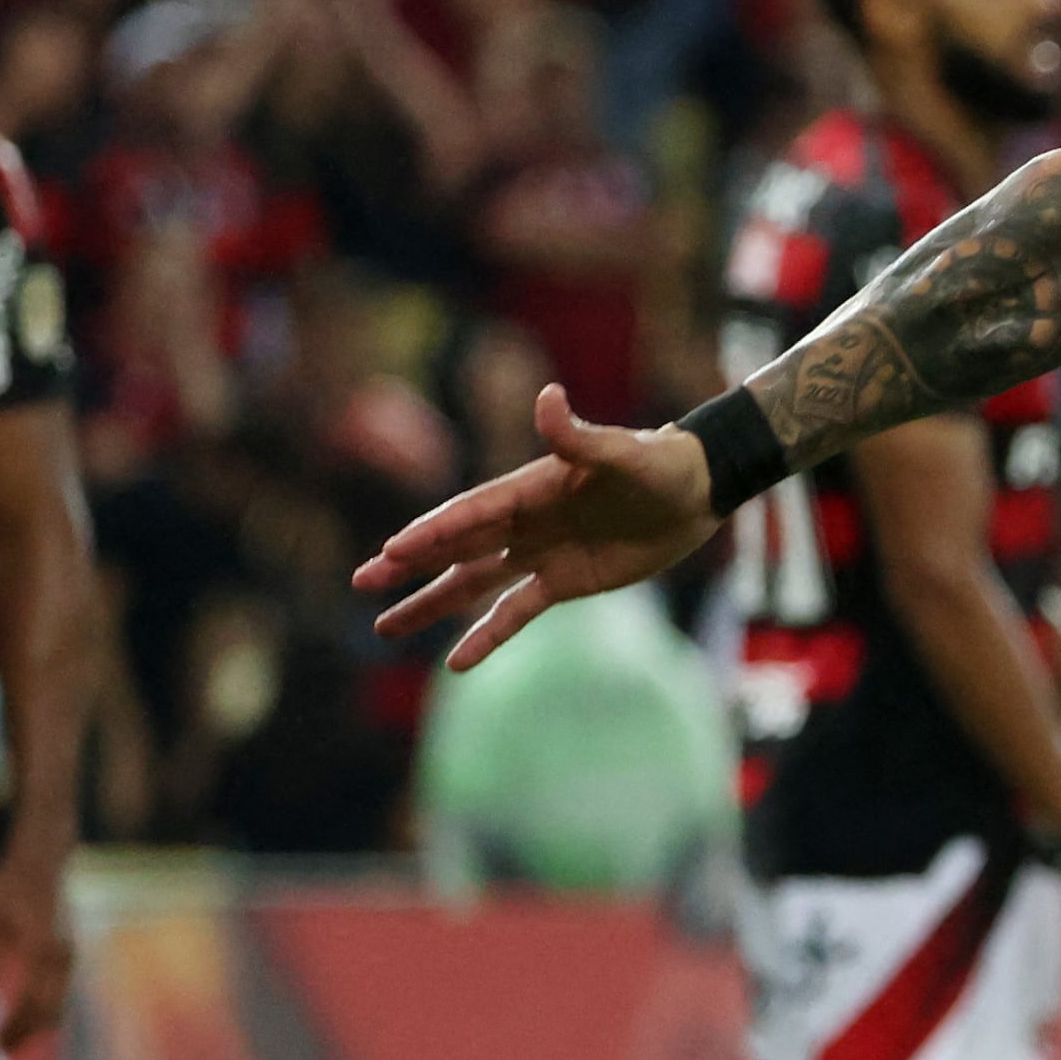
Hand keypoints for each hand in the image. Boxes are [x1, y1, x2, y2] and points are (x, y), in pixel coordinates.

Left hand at [0, 853, 78, 1051]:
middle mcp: (61, 959)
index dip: (14, 1031)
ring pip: (55, 1004)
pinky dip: (39, 1008)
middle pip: (49, 1012)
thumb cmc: (15, 882)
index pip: (32, 1005)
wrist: (46, 857)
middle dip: (25, 1036)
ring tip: (8, 1037)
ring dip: (33, 1024)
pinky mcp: (65, 953)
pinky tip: (21, 1011)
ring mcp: (67, 957)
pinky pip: (55, 991)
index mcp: (43, 952)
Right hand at [355, 384, 718, 670]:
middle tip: (362, 580)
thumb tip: (547, 397)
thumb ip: (580, 435)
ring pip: (472, 583)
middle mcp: (525, 521)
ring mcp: (539, 553)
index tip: (393, 550)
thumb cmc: (663, 465)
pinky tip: (454, 662)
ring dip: (431, 603)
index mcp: (530, 487)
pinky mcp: (562, 581)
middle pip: (457, 548)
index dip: (434, 532)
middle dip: (410, 565)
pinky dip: (486, 636)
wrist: (698, 493)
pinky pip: (515, 613)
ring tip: (385, 625)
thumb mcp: (625, 453)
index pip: (472, 514)